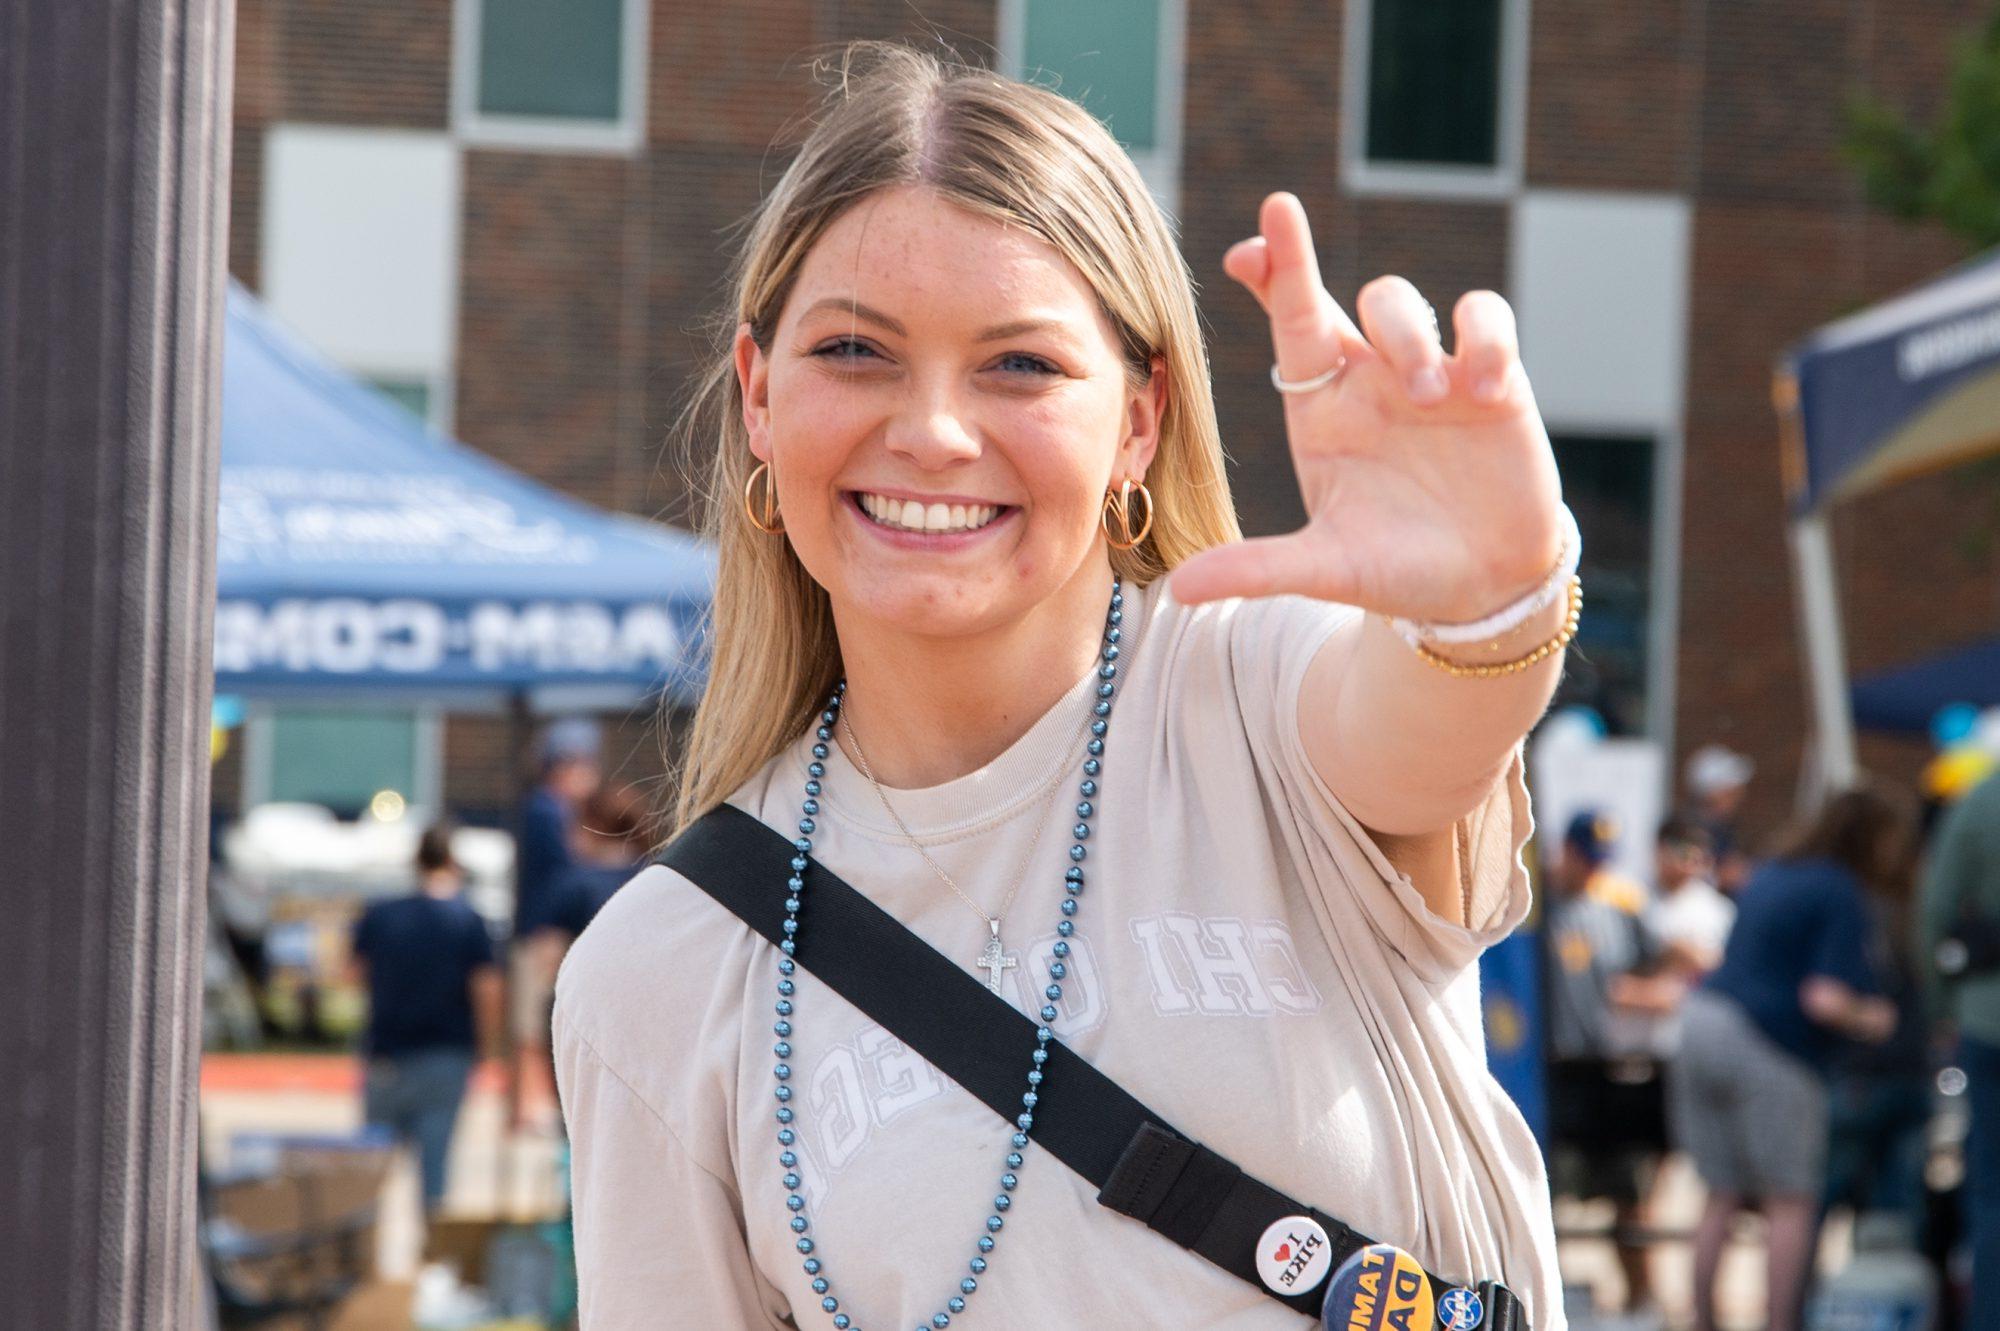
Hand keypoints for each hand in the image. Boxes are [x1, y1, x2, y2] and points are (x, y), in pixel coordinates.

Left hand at [1171, 193, 1564, 623]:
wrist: (1481, 588)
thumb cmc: (1394, 568)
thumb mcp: (1325, 570)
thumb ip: (1257, 570)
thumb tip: (1180, 591)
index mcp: (1321, 407)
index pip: (1288, 324)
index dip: (1271, 275)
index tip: (1245, 248)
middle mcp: (1369, 378)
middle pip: (1333, 296)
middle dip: (1308, 268)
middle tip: (1313, 294)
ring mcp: (1430, 372)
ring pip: (1401, 303)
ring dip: (1409, 337)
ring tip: (1427, 396)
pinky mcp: (1494, 379)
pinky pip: (1487, 320)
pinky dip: (1486, 339)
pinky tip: (1485, 391)